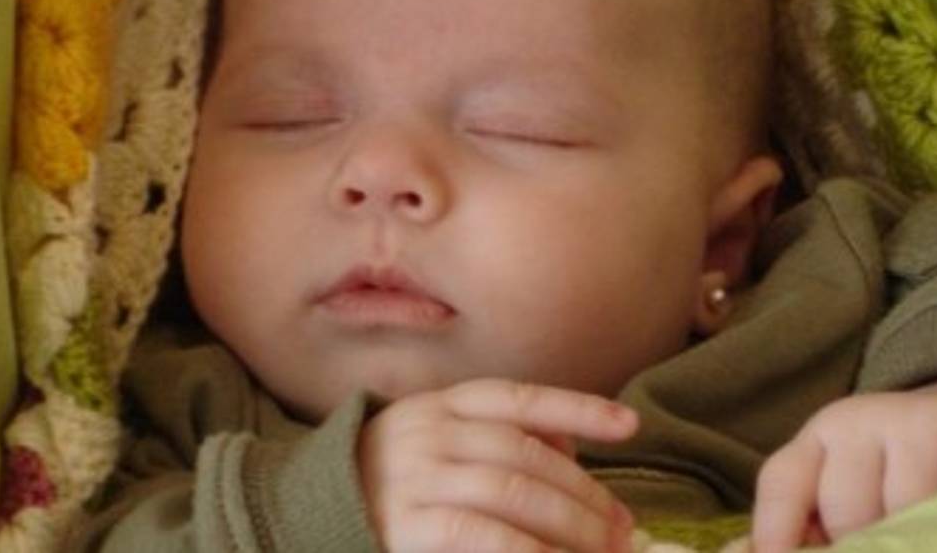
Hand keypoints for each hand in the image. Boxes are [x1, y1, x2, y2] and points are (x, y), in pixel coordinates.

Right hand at [358, 378, 638, 552]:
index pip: (520, 399)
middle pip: (528, 454)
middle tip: (622, 527)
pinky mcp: (409, 528)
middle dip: (585, 493)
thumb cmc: (390, 482)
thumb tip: (571, 443)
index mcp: (440, 406)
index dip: (579, 408)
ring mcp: (416, 479)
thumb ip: (496, 436)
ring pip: (514, 494)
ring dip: (570, 525)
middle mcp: (429, 433)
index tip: (629, 425)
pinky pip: (484, 537)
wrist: (306, 515)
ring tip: (603, 550)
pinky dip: (530, 551)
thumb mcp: (436, 442)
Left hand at [751, 380, 936, 551]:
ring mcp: (915, 419)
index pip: (782, 484)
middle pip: (846, 511)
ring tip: (930, 538)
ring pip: (907, 509)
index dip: (776, 535)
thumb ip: (800, 530)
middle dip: (865, 548)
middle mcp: (857, 420)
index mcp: (817, 438)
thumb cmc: (893, 472)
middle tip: (887, 545)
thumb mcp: (841, 490)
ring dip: (921, 540)